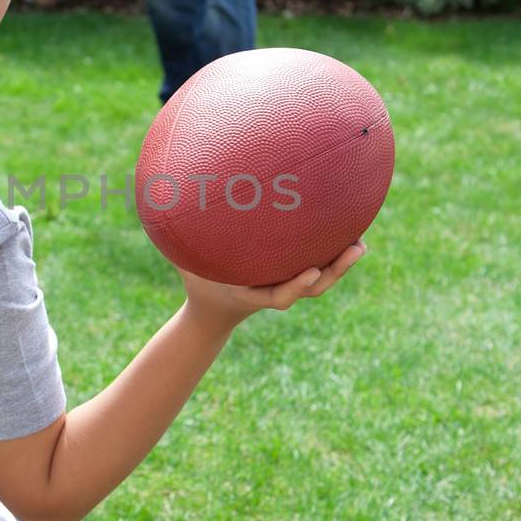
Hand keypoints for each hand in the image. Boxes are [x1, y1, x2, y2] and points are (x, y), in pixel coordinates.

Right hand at [177, 240, 366, 329]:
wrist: (213, 311)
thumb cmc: (198, 283)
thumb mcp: (185, 265)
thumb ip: (177, 244)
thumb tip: (160, 209)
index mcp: (253, 293)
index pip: (280, 295)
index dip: (296, 286)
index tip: (310, 273)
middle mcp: (275, 290)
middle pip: (313, 286)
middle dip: (335, 271)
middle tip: (355, 249)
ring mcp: (287, 284)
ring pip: (321, 280)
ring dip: (342, 264)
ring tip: (361, 242)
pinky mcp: (292, 276)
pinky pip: (318, 267)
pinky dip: (333, 255)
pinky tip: (347, 230)